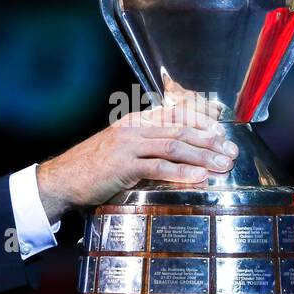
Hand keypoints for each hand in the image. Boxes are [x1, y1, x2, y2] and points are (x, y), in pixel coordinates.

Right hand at [36, 100, 237, 220]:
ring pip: (174, 146)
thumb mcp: (120, 148)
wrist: (62, 178)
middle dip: (210, 141)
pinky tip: (198, 177)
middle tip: (231, 151)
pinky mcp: (123, 165)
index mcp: (135, 121)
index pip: (175, 114)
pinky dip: (181, 172)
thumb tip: (175, 153)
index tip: (222, 131)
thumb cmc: (92, 167)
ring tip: (222, 164)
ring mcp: (128, 145)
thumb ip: (144, 146)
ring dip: (202, 156)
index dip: (202, 121)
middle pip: (180, 130)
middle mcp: (134, 128)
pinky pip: (158, 168)